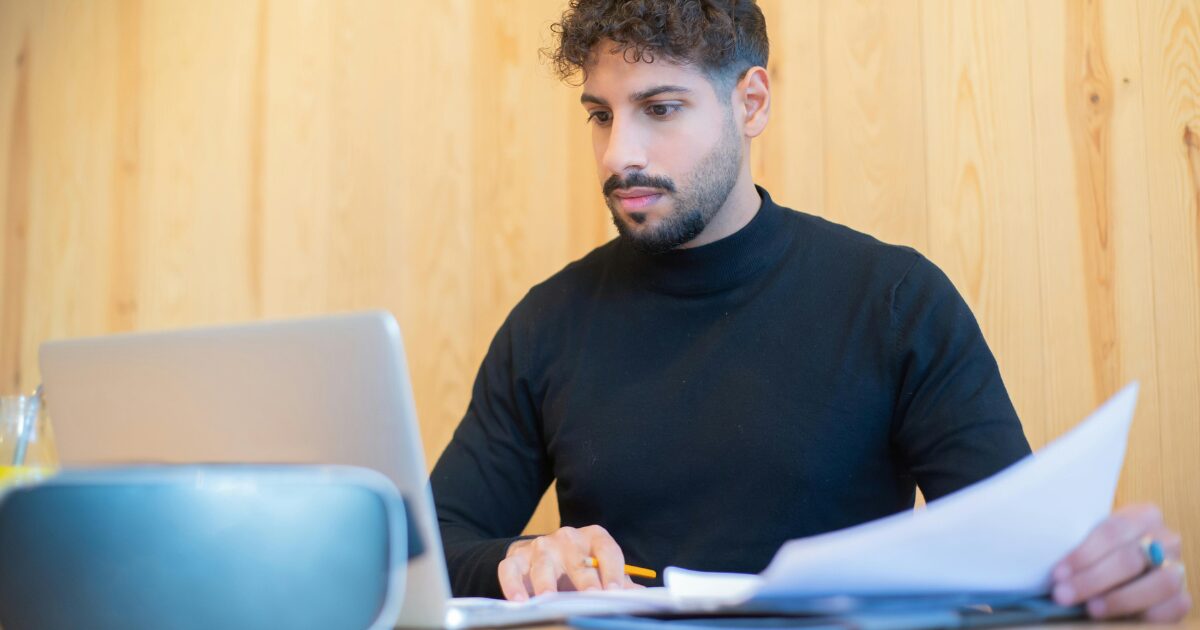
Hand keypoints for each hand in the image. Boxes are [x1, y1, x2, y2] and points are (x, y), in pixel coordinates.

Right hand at [498, 525, 638, 600]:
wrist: (543, 556)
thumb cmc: (579, 568)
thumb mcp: (601, 571)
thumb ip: (620, 582)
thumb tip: (644, 598)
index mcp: (593, 538)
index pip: (607, 550)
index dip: (613, 570)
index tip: (617, 591)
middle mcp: (567, 538)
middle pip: (576, 556)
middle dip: (584, 577)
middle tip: (591, 596)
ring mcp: (540, 546)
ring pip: (543, 561)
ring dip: (546, 581)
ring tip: (549, 599)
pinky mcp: (516, 558)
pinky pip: (510, 569)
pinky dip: (513, 584)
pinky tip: (519, 602)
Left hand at [1052, 504, 1189, 620]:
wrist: (1127, 569)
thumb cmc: (1102, 553)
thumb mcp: (1093, 543)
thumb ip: (1081, 553)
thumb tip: (1057, 574)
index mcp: (1142, 516)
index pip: (1111, 531)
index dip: (1083, 554)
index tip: (1058, 574)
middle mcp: (1166, 539)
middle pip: (1130, 558)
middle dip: (1093, 579)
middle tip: (1064, 595)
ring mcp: (1178, 568)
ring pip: (1159, 583)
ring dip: (1121, 599)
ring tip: (1091, 609)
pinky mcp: (1182, 598)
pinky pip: (1171, 607)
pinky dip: (1145, 615)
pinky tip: (1118, 620)